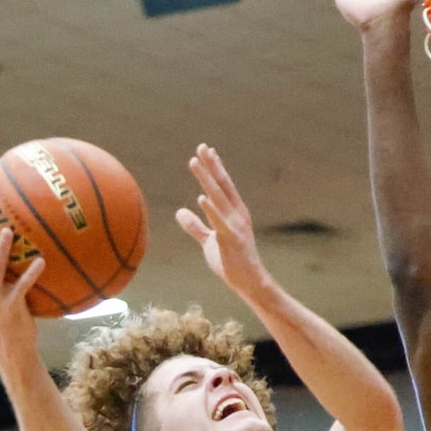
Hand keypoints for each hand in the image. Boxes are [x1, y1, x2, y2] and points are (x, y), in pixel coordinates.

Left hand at [175, 145, 269, 302]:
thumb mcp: (210, 242)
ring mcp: (235, 227)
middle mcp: (237, 215)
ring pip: (218, 198)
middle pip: (221, 186)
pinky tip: (201, 196)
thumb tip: (180, 212)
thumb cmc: (232, 264)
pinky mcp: (231, 241)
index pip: (223, 187)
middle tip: (201, 146)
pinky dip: (210, 209)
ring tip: (195, 162)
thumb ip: (196, 226)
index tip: (206, 150)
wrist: (251, 284)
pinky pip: (219, 222)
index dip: (214, 168)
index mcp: (235, 214)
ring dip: (206, 179)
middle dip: (210, 165)